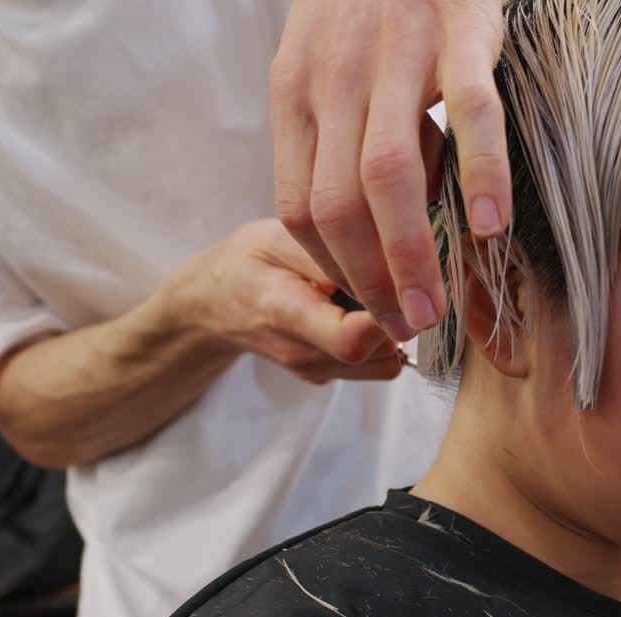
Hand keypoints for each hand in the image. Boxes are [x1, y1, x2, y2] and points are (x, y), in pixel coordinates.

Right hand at [157, 219, 401, 384]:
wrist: (215, 304)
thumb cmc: (247, 262)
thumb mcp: (276, 237)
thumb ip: (325, 254)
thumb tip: (378, 271)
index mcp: (285, 313)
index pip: (351, 338)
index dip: (389, 316)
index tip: (405, 284)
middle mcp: (303, 353)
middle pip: (380, 353)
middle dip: (399, 316)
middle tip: (393, 278)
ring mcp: (316, 371)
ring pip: (386, 362)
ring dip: (393, 329)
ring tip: (372, 291)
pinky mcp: (328, 375)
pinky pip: (375, 364)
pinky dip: (382, 339)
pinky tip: (362, 308)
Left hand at [271, 0, 509, 341]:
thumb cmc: (365, 2)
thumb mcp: (323, 65)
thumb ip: (336, 140)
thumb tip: (369, 228)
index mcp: (296, 91)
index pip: (302, 206)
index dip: (334, 269)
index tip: (368, 306)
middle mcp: (334, 78)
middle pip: (338, 206)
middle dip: (369, 281)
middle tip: (403, 327)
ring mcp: (395, 54)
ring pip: (391, 176)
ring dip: (411, 254)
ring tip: (433, 307)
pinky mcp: (458, 31)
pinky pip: (468, 113)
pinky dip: (480, 172)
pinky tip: (489, 225)